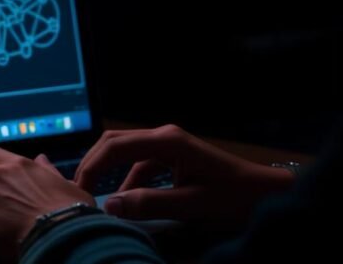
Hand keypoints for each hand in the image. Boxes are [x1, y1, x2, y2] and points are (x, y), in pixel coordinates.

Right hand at [75, 124, 294, 223]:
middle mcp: (165, 136)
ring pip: (125, 154)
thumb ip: (150, 204)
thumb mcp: (191, 204)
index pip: (115, 147)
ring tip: (97, 201)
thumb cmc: (234, 195)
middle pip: (115, 143)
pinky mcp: (173, 156)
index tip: (79, 191)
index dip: (92, 167)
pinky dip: (128, 182)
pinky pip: (140, 165)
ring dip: (110, 175)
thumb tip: (112, 206)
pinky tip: (127, 203)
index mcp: (168, 141)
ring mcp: (169, 144)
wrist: (264, 192)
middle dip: (94, 166)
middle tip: (79, 193)